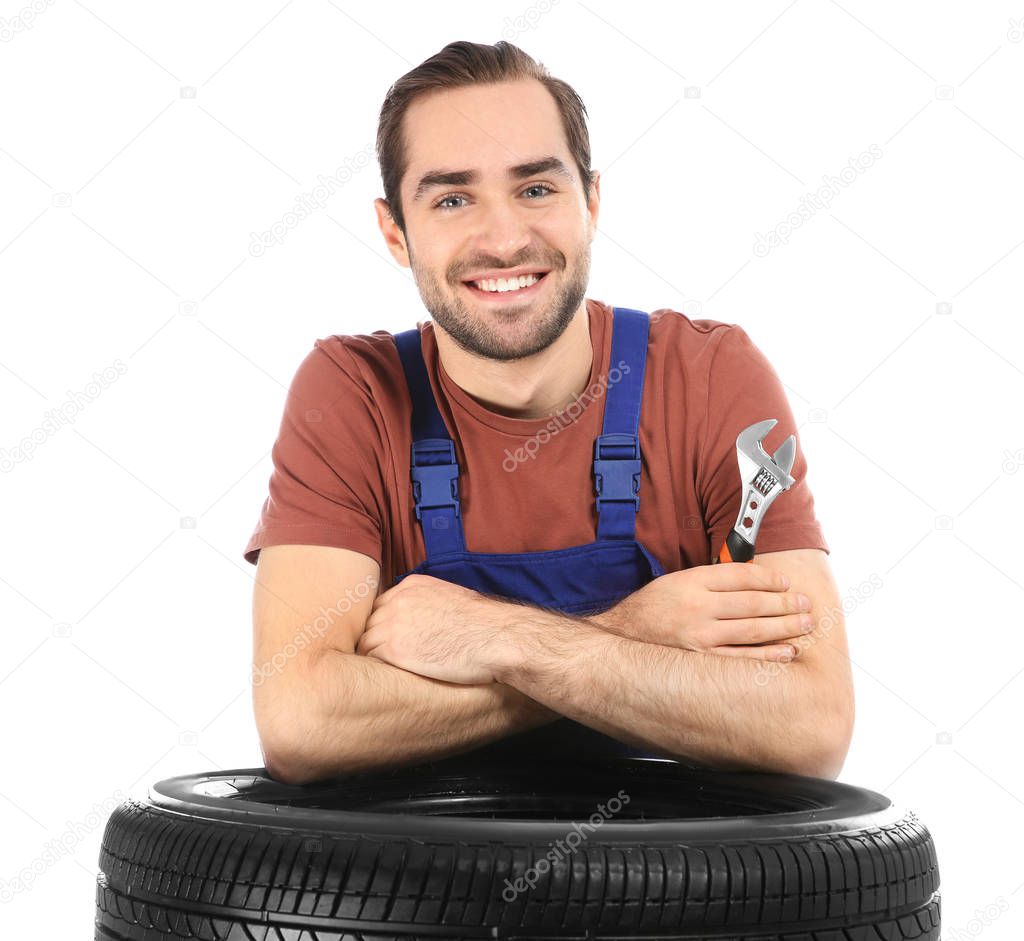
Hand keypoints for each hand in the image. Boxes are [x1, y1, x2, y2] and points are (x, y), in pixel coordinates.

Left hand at [355, 574, 512, 683]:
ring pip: (366, 642)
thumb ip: (432, 603)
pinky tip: (389, 677)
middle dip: (376, 639)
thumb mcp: (454, 598)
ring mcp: (393, 625)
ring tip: (385, 671)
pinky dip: (377, 669)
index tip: (392, 638)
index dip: (385, 624)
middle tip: (386, 658)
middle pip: (371, 622)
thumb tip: (429, 619)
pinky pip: (371, 659)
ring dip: (374, 656)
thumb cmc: (485, 623)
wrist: (494, 637)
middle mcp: (398, 601)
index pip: (383, 604)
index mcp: (413, 586)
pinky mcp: (394, 650)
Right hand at [592, 563, 811, 660]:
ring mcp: (701, 637)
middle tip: (807, 604)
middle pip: (754, 603)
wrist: (618, 640)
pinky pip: (743, 658)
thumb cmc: (648, 610)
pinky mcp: (702, 661)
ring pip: (754, 630)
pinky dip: (768, 655)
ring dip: (785, 627)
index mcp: (691, 582)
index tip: (786, 582)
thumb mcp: (674, 582)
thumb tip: (750, 581)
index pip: (741, 576)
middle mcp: (698, 608)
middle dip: (786, 603)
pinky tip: (786, 652)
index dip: (769, 578)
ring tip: (805, 624)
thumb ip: (709, 581)